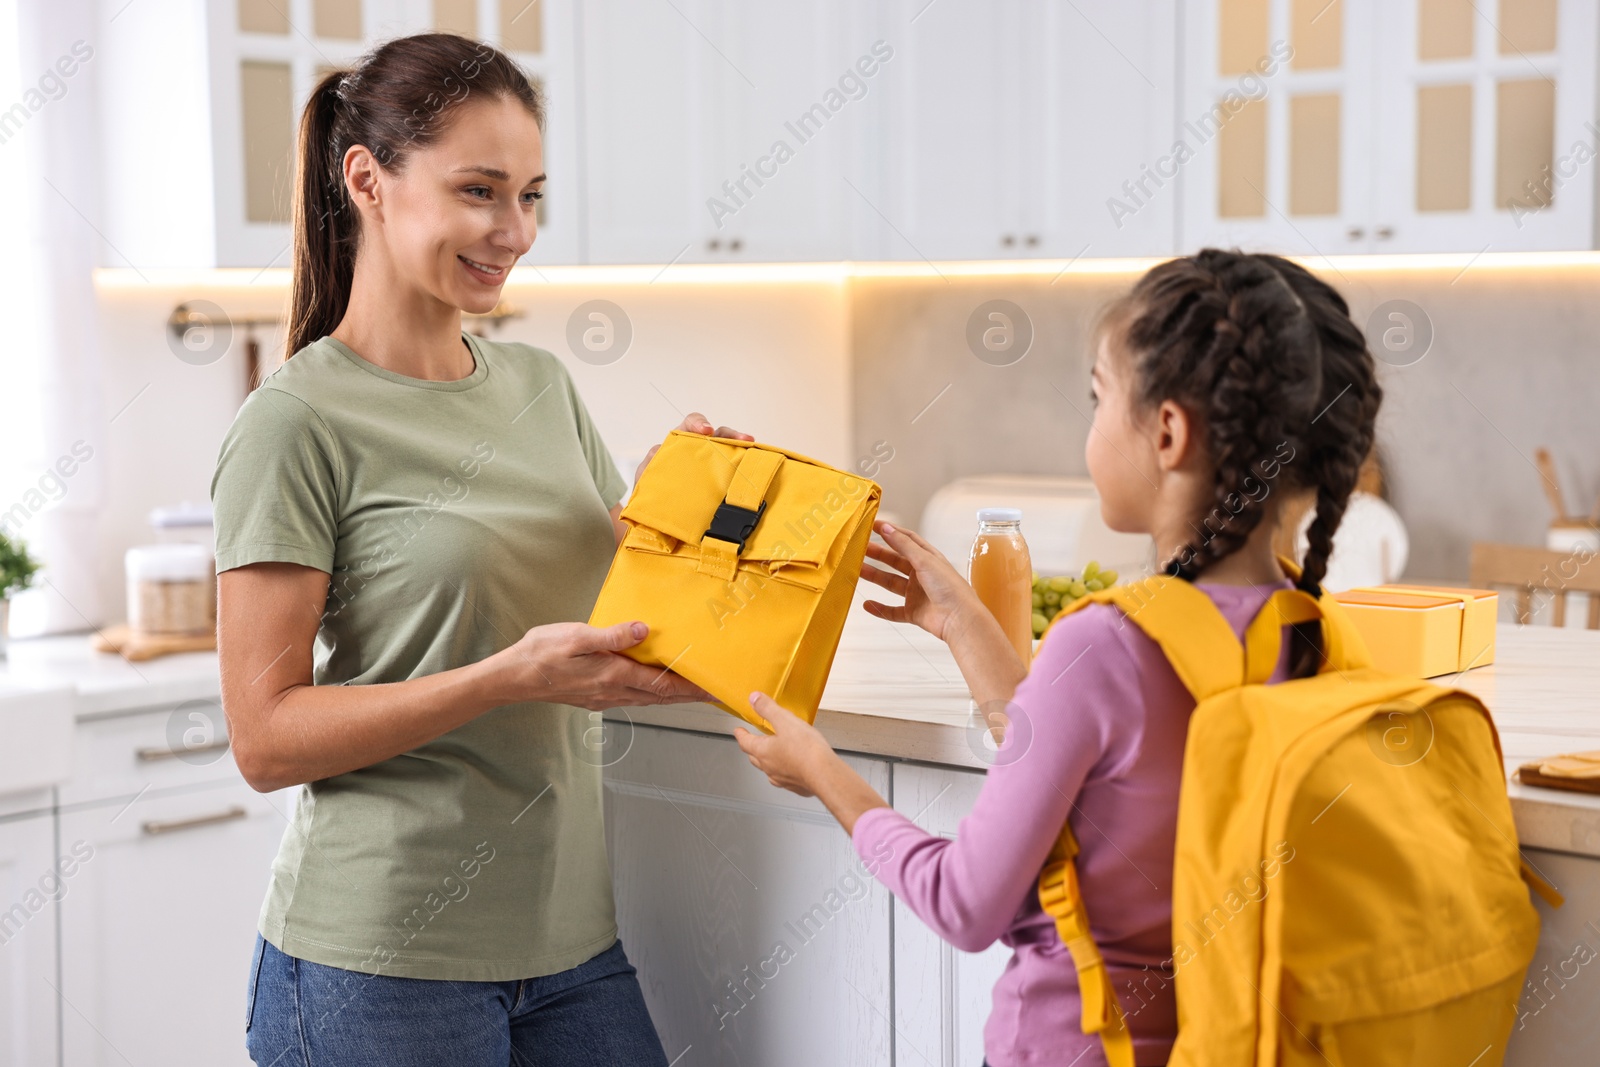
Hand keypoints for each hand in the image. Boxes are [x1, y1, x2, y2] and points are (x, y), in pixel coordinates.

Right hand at [493, 620, 715, 709]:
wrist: (514, 677)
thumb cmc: (542, 654)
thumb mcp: (577, 636)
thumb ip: (613, 635)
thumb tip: (645, 630)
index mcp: (613, 675)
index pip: (662, 685)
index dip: (691, 688)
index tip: (712, 689)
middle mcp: (613, 691)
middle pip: (661, 696)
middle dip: (689, 695)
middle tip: (713, 694)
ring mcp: (604, 697)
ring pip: (648, 699)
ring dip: (672, 696)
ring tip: (691, 691)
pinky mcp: (595, 697)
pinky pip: (633, 697)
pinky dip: (652, 694)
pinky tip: (653, 686)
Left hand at [635, 412, 754, 483]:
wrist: (656, 523)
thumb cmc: (652, 493)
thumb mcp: (646, 476)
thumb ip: (650, 462)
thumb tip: (658, 452)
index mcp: (680, 444)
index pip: (691, 424)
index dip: (699, 423)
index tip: (706, 431)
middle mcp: (699, 452)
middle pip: (718, 435)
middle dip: (731, 434)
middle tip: (744, 440)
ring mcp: (712, 468)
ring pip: (731, 452)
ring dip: (744, 450)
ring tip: (754, 453)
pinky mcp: (721, 485)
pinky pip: (735, 474)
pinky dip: (745, 470)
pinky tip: (752, 473)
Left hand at [732, 692, 837, 797]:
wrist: (824, 774)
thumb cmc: (806, 750)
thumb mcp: (785, 721)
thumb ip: (768, 709)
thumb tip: (754, 699)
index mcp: (763, 751)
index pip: (745, 742)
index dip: (741, 735)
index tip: (739, 731)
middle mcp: (769, 767)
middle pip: (754, 757)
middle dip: (752, 748)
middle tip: (754, 741)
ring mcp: (782, 779)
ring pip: (769, 769)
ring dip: (769, 761)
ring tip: (775, 753)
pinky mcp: (796, 786)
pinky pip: (786, 778)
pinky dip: (785, 770)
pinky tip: (795, 766)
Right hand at [860, 520, 980, 640]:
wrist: (959, 619)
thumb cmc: (950, 587)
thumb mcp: (925, 560)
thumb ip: (903, 544)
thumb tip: (887, 527)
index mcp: (928, 559)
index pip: (906, 540)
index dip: (890, 532)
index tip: (872, 525)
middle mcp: (922, 575)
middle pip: (895, 561)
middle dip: (878, 554)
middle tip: (859, 548)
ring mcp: (917, 594)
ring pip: (891, 583)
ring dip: (875, 577)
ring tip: (857, 570)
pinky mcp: (914, 612)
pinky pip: (893, 610)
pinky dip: (880, 608)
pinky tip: (867, 604)